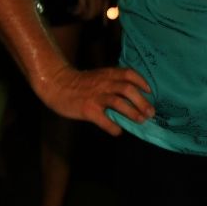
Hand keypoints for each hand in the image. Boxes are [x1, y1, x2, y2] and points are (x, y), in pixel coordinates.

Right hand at [38, 62, 152, 135]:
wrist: (56, 85)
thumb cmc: (80, 83)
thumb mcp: (99, 76)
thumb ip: (113, 81)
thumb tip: (134, 95)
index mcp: (107, 75)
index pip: (129, 74)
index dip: (142, 82)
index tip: (149, 92)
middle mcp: (103, 84)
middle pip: (128, 90)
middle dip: (142, 102)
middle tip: (150, 113)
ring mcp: (95, 97)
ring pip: (118, 102)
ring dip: (132, 112)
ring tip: (140, 120)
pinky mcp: (88, 109)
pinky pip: (104, 120)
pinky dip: (113, 127)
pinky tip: (118, 131)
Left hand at [74, 0, 110, 21]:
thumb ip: (81, 2)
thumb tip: (77, 12)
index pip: (90, 13)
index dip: (84, 17)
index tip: (78, 16)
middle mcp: (102, 1)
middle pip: (96, 14)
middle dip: (88, 17)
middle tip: (81, 16)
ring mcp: (107, 0)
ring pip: (103, 13)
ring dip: (96, 17)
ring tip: (91, 21)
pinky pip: (107, 9)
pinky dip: (105, 16)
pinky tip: (105, 22)